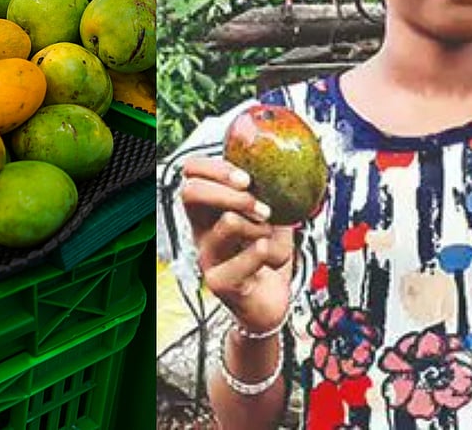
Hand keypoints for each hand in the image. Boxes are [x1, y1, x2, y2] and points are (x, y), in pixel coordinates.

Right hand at [181, 156, 293, 333]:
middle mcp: (200, 230)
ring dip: (260, 226)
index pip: (190, 174)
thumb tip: (281, 168)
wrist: (270, 303)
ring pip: (227, 222)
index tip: (246, 178)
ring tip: (269, 238)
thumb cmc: (267, 257)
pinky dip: (270, 251)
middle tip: (260, 206)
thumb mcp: (272, 217)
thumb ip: (270, 194)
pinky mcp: (219, 282)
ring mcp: (207, 256)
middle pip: (191, 191)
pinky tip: (272, 260)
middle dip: (230, 191)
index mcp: (208, 210)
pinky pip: (250, 254)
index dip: (213, 168)